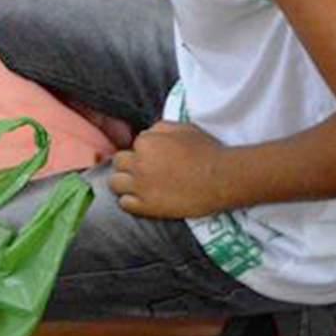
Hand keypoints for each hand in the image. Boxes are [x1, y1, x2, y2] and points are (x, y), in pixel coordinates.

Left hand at [109, 121, 227, 218]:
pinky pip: (124, 204)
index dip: (146, 149)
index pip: (135, 144)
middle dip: (130, 164)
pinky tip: (141, 198)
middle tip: (145, 169)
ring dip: (124, 181)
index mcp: (145, 143)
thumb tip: (147, 135)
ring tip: (137, 184)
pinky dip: (130, 200)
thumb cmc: (205, 150)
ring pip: (114, 183)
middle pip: (119, 162)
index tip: (157, 156)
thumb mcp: (182, 128)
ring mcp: (140, 187)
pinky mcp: (147, 207)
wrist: (221, 179)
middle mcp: (138, 164)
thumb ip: (159, 128)